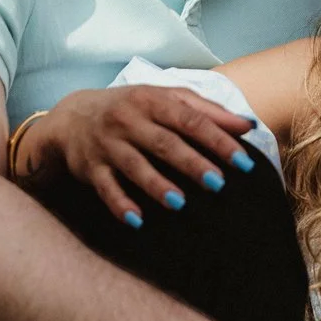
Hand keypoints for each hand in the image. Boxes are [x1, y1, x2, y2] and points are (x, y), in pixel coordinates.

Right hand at [18, 85, 256, 222]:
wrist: (72, 115)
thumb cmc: (132, 108)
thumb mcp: (165, 98)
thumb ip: (206, 110)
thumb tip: (247, 125)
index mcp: (152, 100)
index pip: (189, 120)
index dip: (216, 140)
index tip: (242, 161)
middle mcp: (129, 121)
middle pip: (164, 143)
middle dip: (192, 164)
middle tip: (218, 184)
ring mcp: (108, 145)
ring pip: (134, 166)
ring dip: (157, 185)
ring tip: (180, 203)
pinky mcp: (91, 168)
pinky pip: (105, 189)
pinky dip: (119, 204)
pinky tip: (136, 221)